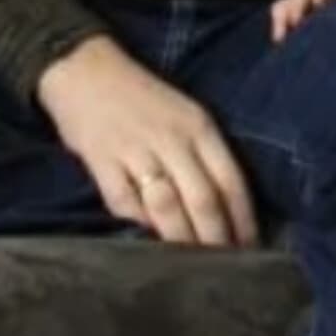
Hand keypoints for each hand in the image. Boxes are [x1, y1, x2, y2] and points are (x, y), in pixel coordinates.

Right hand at [38, 35, 260, 247]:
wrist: (83, 68)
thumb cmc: (143, 97)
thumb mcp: (186, 114)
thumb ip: (204, 153)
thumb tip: (225, 202)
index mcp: (200, 127)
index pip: (230, 180)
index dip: (243, 218)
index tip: (252, 246)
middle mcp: (172, 140)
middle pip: (202, 198)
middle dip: (217, 237)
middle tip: (226, 266)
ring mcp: (135, 151)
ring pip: (166, 206)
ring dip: (182, 240)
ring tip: (192, 264)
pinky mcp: (100, 162)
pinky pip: (123, 202)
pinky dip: (138, 223)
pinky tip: (147, 240)